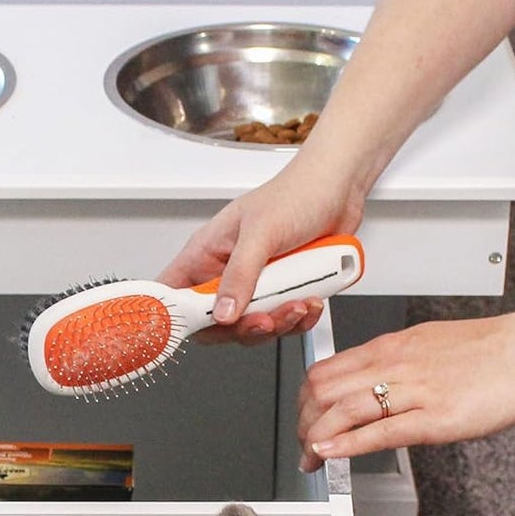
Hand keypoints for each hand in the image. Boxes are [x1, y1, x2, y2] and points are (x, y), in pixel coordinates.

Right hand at [156, 156, 365, 344]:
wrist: (341, 188)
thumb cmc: (297, 193)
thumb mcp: (262, 233)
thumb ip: (240, 274)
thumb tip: (222, 312)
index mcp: (208, 252)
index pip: (173, 292)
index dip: (174, 316)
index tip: (193, 327)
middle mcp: (228, 271)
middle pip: (215, 322)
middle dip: (242, 327)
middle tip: (264, 320)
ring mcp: (255, 284)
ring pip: (252, 326)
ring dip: (278, 323)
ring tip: (298, 304)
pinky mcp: (282, 291)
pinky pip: (282, 321)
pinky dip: (299, 319)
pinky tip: (310, 301)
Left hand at [297, 309, 514, 468]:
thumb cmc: (493, 350)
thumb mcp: (430, 346)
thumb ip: (398, 366)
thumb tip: (374, 384)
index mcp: (392, 347)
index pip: (326, 371)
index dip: (305, 400)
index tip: (303, 420)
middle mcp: (395, 365)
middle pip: (323, 390)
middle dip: (303, 422)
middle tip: (302, 445)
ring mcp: (413, 390)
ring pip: (343, 409)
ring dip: (317, 438)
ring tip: (310, 457)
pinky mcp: (434, 417)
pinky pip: (379, 430)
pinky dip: (347, 444)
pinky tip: (330, 453)